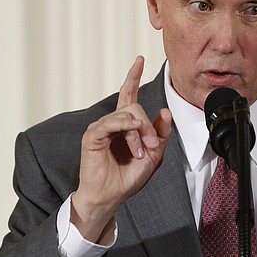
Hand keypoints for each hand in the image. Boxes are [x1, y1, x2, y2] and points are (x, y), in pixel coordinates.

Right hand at [71, 56, 171, 241]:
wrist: (111, 197)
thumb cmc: (128, 178)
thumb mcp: (154, 156)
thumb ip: (160, 134)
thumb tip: (164, 111)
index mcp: (125, 125)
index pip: (128, 94)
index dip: (133, 76)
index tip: (140, 59)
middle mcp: (112, 123)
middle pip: (134, 106)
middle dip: (148, 126)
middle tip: (152, 147)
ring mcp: (101, 128)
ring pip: (125, 115)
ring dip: (139, 133)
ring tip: (140, 153)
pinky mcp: (92, 137)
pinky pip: (109, 123)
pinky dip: (123, 127)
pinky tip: (131, 136)